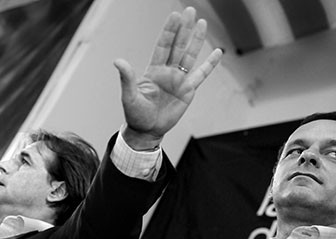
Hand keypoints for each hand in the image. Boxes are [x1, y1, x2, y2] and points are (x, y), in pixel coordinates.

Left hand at [114, 7, 221, 149]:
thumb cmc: (136, 114)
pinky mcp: (188, 91)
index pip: (163, 46)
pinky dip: (209, 64)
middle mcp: (167, 72)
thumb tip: (118, 61)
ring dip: (196, 40)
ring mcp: (179, 80)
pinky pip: (201, 75)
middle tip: (190, 11)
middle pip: (178, 45)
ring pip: (189, 56)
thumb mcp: (129, 96)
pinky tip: (217, 53)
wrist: (147, 130)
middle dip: (184, 28)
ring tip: (202, 23)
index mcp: (153, 70)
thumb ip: (127, 78)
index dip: (169, 31)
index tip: (175, 16)